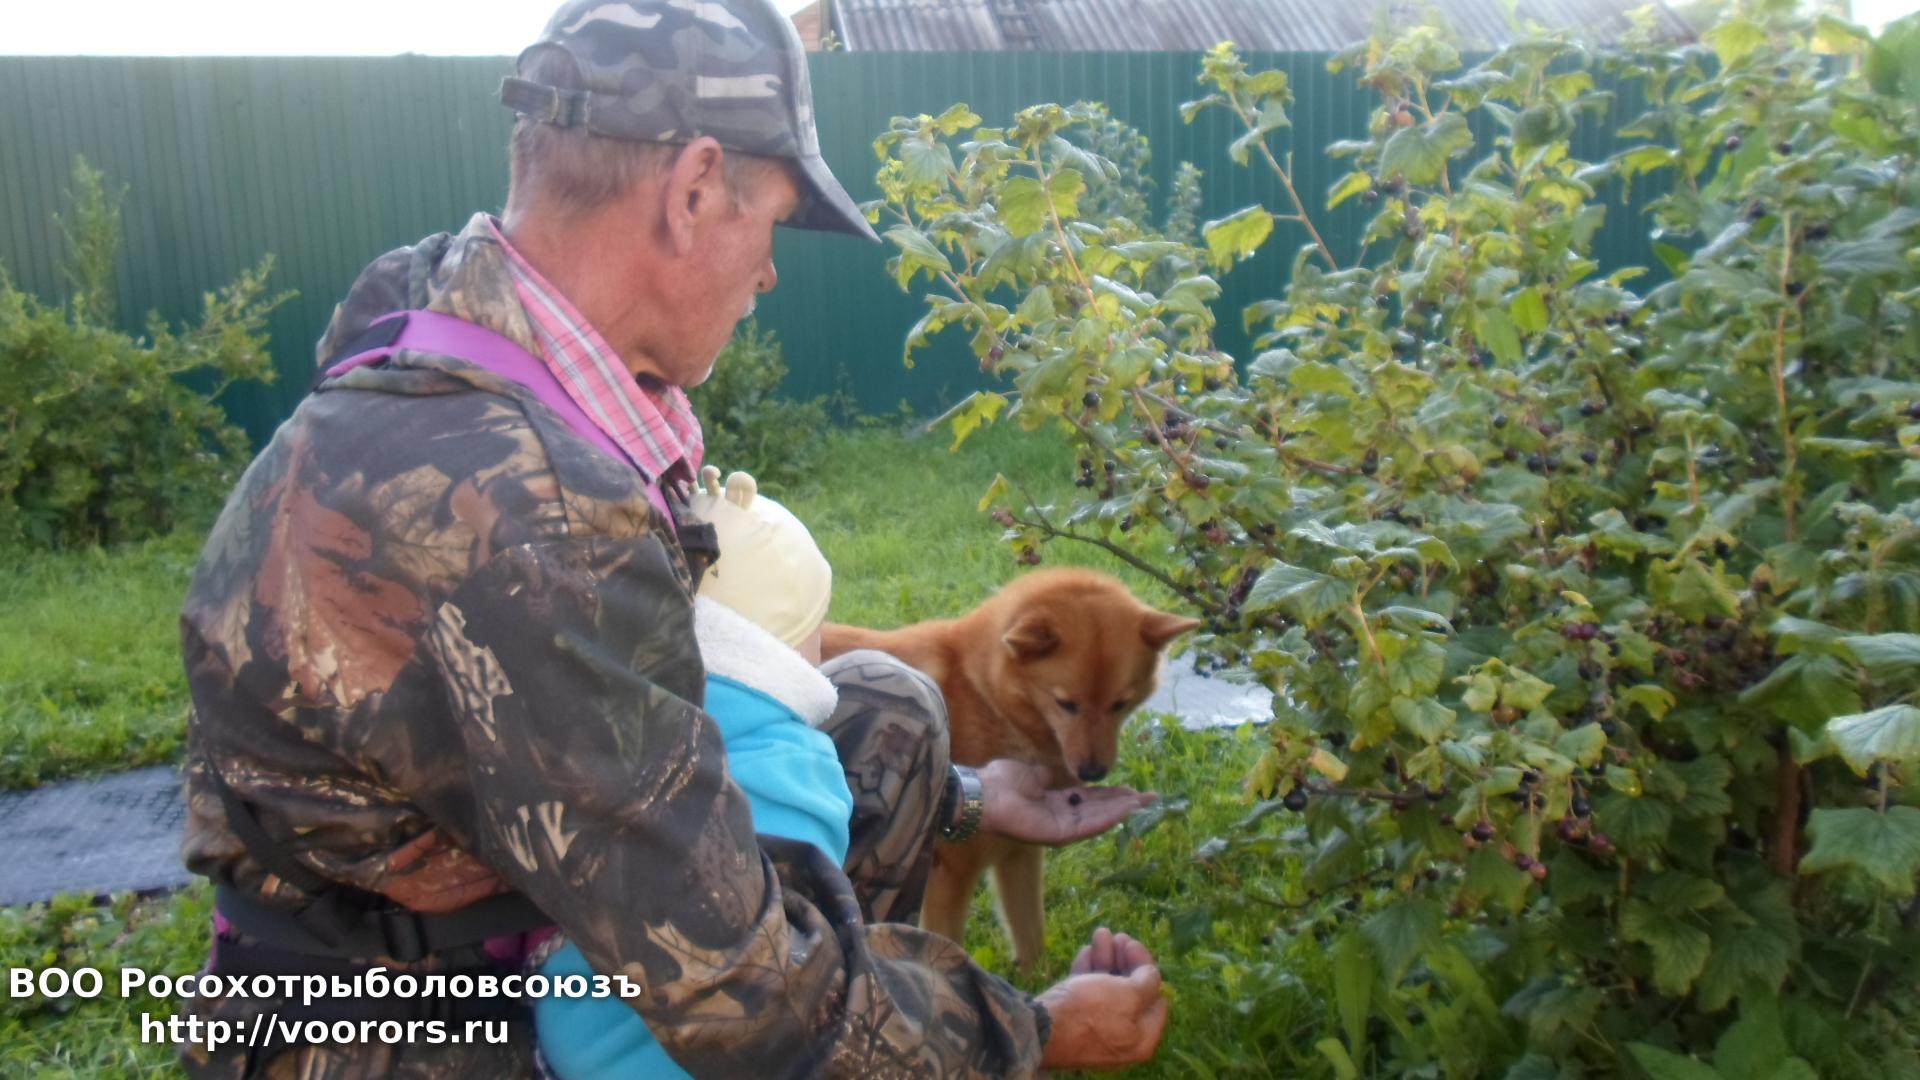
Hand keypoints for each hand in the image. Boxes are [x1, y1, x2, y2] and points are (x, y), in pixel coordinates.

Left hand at [976, 759, 1155, 846]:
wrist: (983, 794)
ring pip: (1098, 819)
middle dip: (1124, 803)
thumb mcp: (1032, 775)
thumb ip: (1050, 777)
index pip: (1089, 800)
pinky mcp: (1058, 834)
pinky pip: (1088, 825)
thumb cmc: (1000, 783)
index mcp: (1054, 803)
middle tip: (1150, 797)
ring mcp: (1060, 828)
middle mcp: (1060, 818)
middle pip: (1099, 811)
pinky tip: (1125, 808)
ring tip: (1144, 802)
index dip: (1110, 795)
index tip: (1131, 789)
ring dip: (1122, 810)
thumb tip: (1061, 772)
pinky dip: (1108, 817)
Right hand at [1037, 928, 1167, 1069]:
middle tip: (1119, 936)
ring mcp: (1096, 1030)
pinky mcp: (1074, 1021)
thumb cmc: (1092, 1011)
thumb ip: (1148, 983)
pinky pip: (1087, 993)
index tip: (1133, 946)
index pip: (1156, 1000)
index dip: (1147, 969)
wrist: (1041, 1027)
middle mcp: (1121, 1037)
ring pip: (1106, 988)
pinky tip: (1086, 951)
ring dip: (1106, 958)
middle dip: (1124, 960)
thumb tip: (1151, 976)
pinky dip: (1088, 970)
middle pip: (1130, 992)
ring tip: (1100, 933)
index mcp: (1141, 1039)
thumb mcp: (1130, 994)